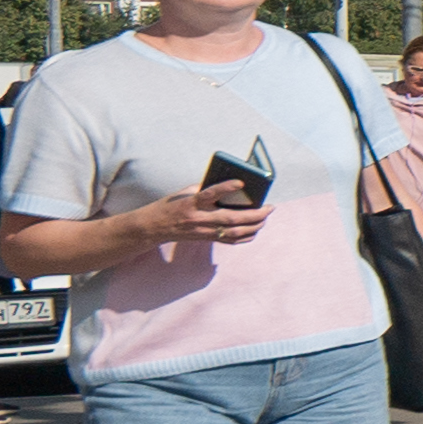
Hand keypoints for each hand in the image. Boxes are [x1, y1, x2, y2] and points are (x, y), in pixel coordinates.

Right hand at [148, 183, 267, 249]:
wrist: (152, 227)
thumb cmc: (171, 205)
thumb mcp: (184, 192)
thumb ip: (205, 188)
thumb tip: (231, 185)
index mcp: (191, 203)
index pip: (209, 194)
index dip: (225, 188)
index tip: (241, 182)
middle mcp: (198, 218)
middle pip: (231, 218)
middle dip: (255, 214)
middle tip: (270, 207)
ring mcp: (202, 231)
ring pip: (234, 232)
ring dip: (255, 226)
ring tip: (266, 217)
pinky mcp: (205, 239)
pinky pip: (230, 240)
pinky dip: (246, 236)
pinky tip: (255, 229)